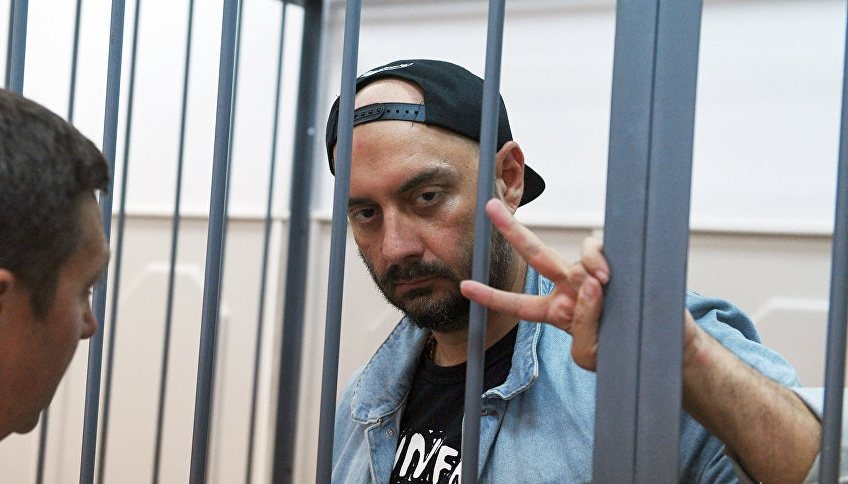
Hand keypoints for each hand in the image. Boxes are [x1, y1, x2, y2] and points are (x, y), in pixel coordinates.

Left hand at [460, 198, 609, 369]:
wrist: (664, 348)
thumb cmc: (620, 353)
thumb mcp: (590, 354)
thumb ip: (581, 325)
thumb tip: (589, 284)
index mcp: (555, 311)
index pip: (518, 304)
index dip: (491, 296)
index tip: (465, 287)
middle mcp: (569, 288)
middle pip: (534, 254)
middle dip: (511, 230)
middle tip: (489, 207)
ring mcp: (590, 274)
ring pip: (576, 254)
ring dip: (590, 266)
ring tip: (606, 284)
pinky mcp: (614, 263)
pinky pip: (596, 250)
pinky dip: (600, 259)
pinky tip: (611, 277)